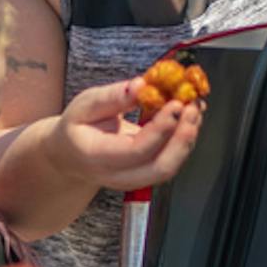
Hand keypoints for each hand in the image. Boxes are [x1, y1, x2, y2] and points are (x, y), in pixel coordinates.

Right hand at [51, 79, 203, 193]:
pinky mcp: (147, 175)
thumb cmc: (76, 128)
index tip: (175, 103)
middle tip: (192, 108)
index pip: (136, 150)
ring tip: (194, 108)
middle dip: (183, 138)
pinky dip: (183, 139)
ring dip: (187, 137)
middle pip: (160, 168)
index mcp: (97, 157)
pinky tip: (189, 117)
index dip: (161, 128)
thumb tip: (141, 85)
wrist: (71, 155)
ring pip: (169, 168)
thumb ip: (112, 96)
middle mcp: (118, 176)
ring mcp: (134, 180)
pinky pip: (170, 161)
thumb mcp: (85, 105)